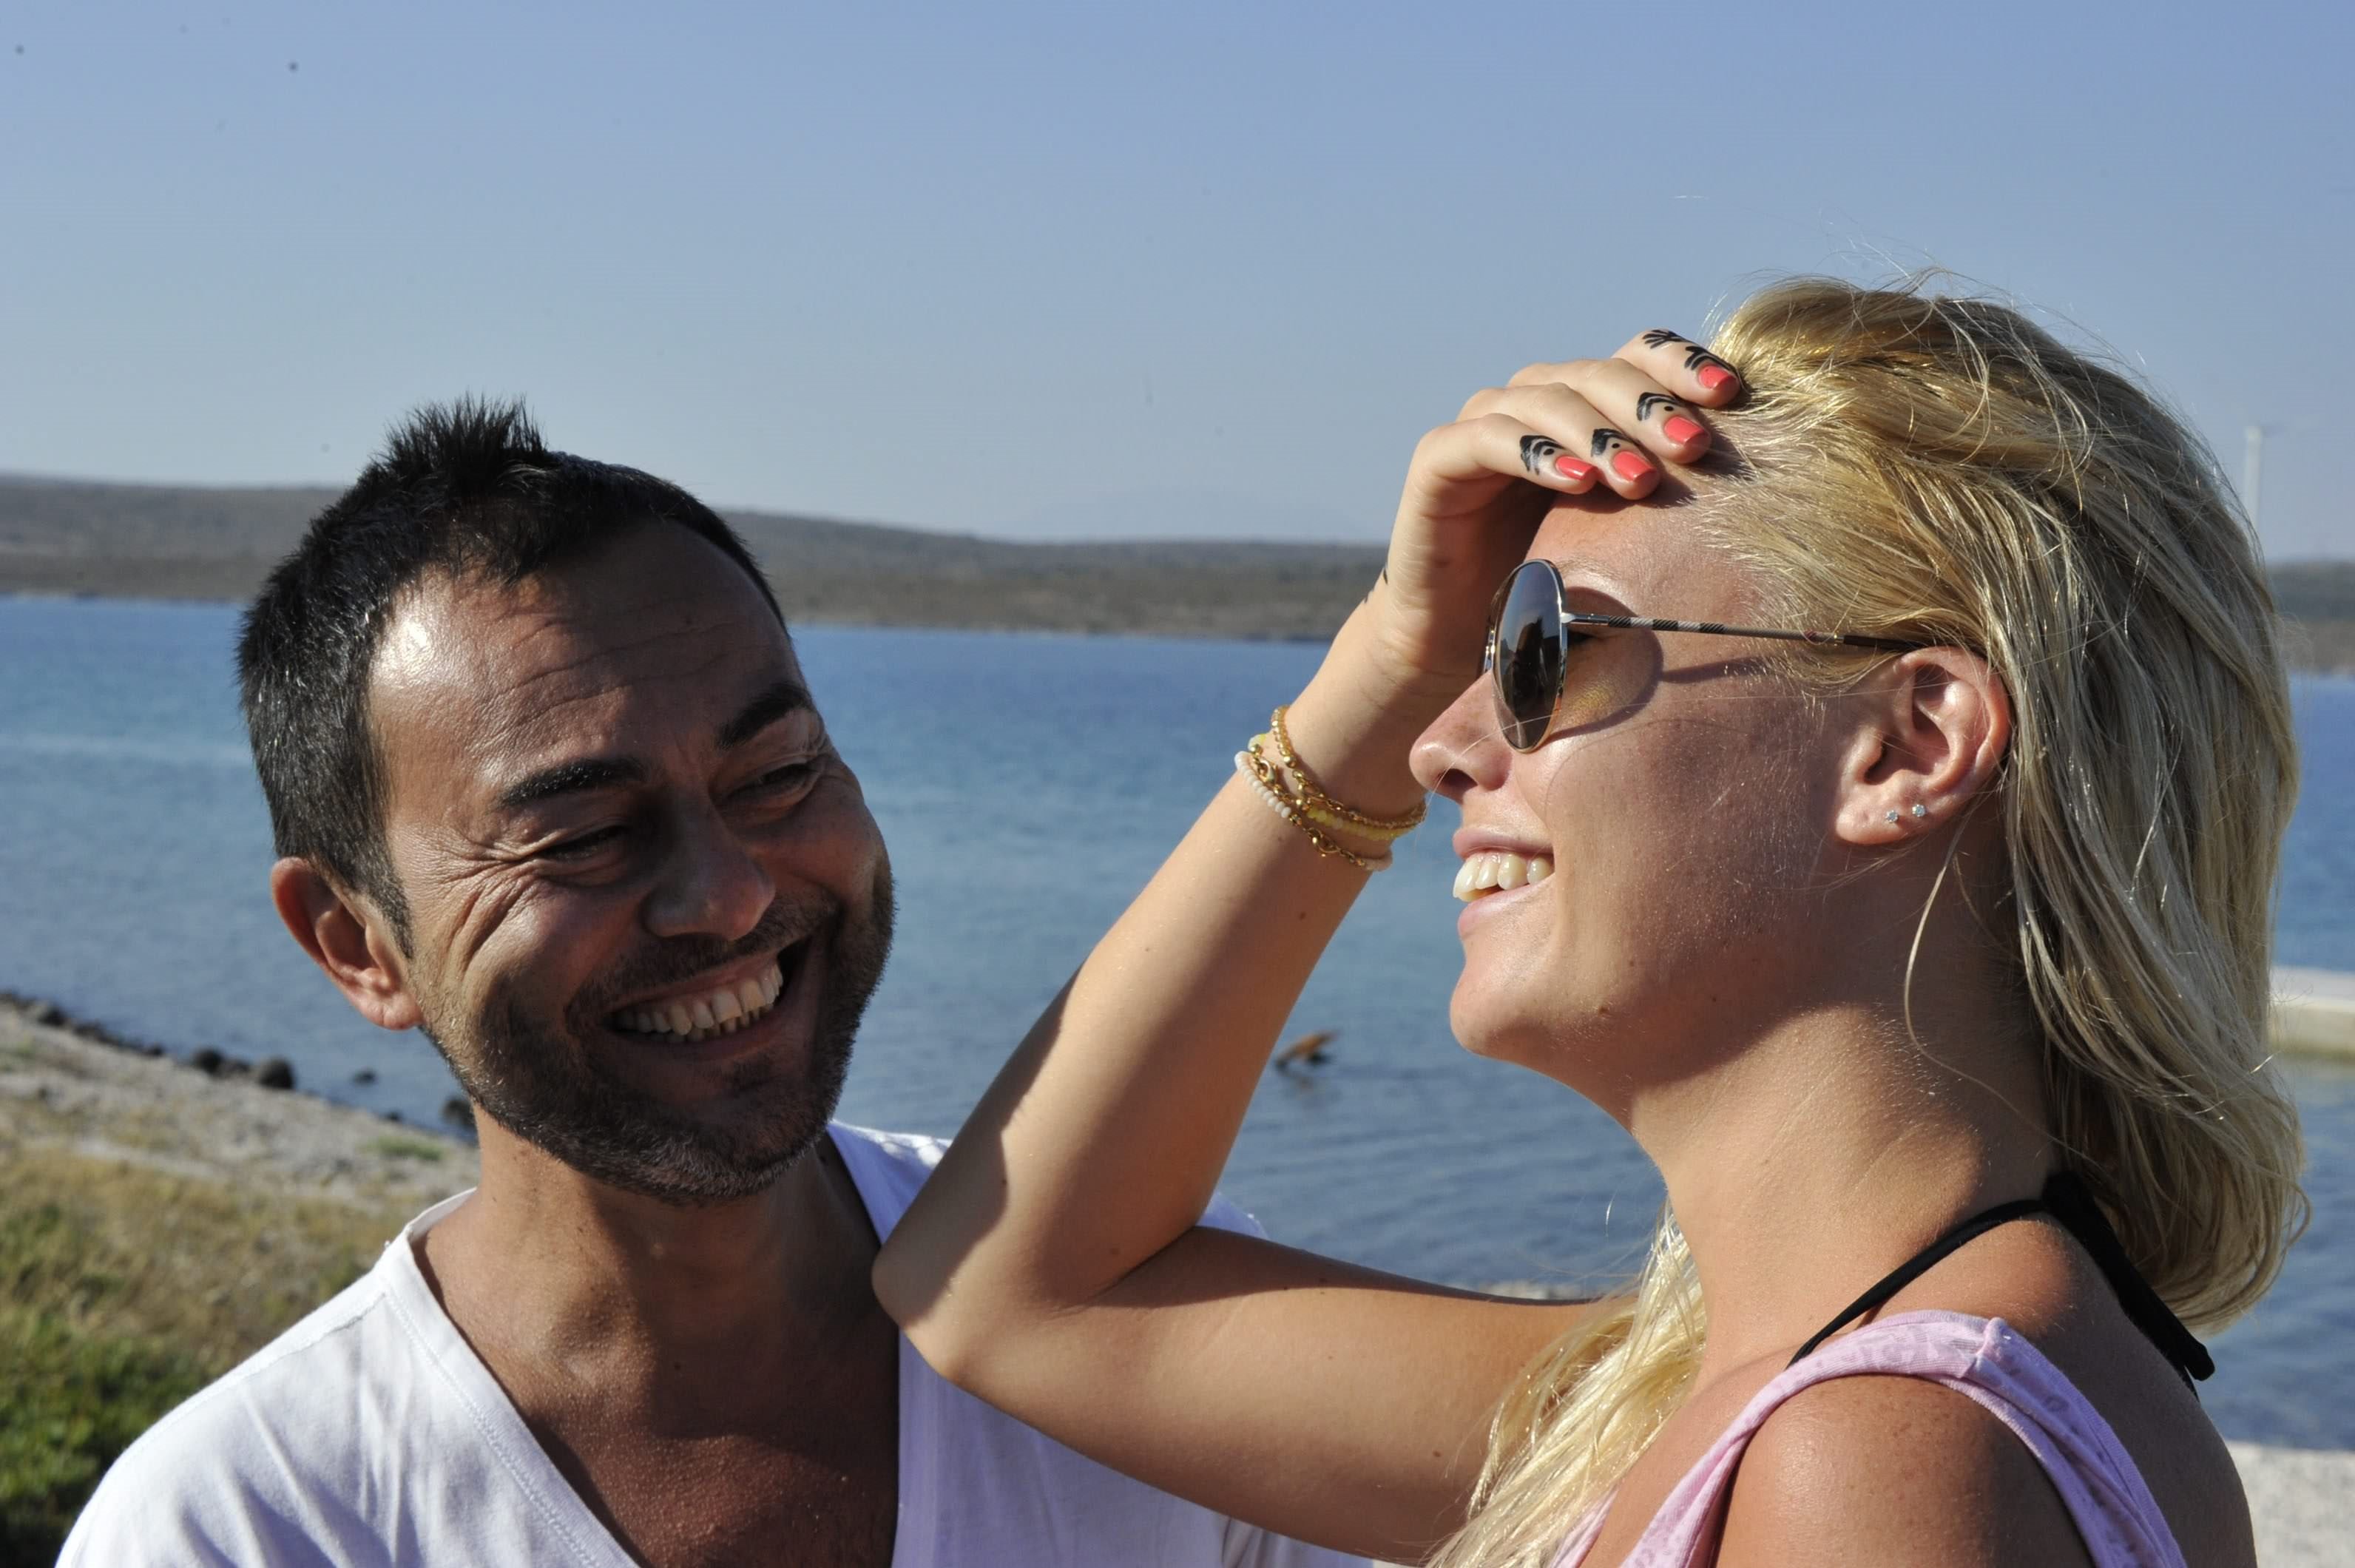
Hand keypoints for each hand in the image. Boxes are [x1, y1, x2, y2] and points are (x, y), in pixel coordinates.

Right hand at [1361, 327, 1743, 710]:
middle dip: (1651, 407)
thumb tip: (1761, 482)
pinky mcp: (1438, 457)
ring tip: (1640, 479)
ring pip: (1547, 400)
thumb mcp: (1622, 534)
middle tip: (1695, 448)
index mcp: (1585, 408)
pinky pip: (1489, 440)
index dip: (1682, 364)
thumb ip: (1665, 494)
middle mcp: (1534, 401)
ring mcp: (1483, 423)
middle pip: (1598, 374)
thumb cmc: (1551, 585)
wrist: (1459, 633)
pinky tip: (1575, 482)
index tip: (1731, 394)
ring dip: (1600, 435)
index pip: (1637, 357)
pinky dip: (1535, 454)